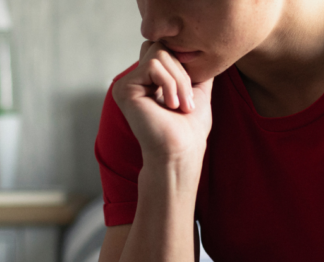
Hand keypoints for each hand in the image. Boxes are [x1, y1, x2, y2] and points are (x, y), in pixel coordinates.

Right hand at [112, 41, 213, 164]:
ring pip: (158, 54)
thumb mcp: (197, 92)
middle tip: (187, 103)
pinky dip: (170, 84)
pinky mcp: (124, 88)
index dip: (182, 65)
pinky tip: (171, 106)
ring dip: (178, 80)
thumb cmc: (190, 130)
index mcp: (149, 81)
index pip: (164, 50)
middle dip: (182, 72)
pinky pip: (152, 66)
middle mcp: (135, 81)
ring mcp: (127, 84)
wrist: (181, 151)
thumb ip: (195, 71)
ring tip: (181, 106)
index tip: (190, 93)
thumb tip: (199, 51)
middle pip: (161, 48)